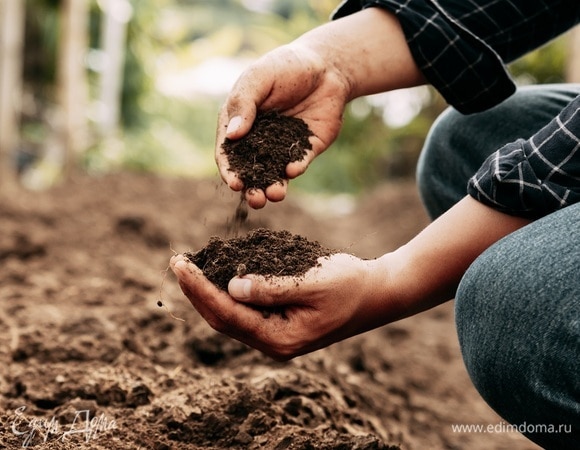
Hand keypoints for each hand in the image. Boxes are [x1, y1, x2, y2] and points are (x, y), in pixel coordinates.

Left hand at [170, 252, 396, 359]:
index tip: (181, 264)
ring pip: (230, 315)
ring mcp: (275, 335)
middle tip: (177, 261)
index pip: (228, 314)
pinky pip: (244, 310)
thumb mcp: (312, 282)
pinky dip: (227, 291)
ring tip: (189, 267)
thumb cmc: (350, 285)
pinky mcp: (279, 323)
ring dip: (208, 291)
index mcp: (280, 338)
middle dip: (197, 290)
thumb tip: (231, 287)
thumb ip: (271, 287)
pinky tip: (217, 274)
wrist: (376, 294)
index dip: (200, 289)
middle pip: (222, 319)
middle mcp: (273, 342)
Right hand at [216, 43, 348, 208]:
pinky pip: (298, 163)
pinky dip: (295, 168)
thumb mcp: (258, 78)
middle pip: (251, 171)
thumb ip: (244, 104)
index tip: (235, 184)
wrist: (326, 65)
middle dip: (252, 188)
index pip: (228, 153)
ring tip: (276, 194)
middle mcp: (258, 140)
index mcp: (239, 124)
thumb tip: (232, 135)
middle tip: (256, 199)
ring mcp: (282, 147)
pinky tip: (293, 169)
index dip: (229, 170)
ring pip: (275, 174)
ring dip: (273, 187)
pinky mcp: (306, 149)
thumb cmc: (285, 66)